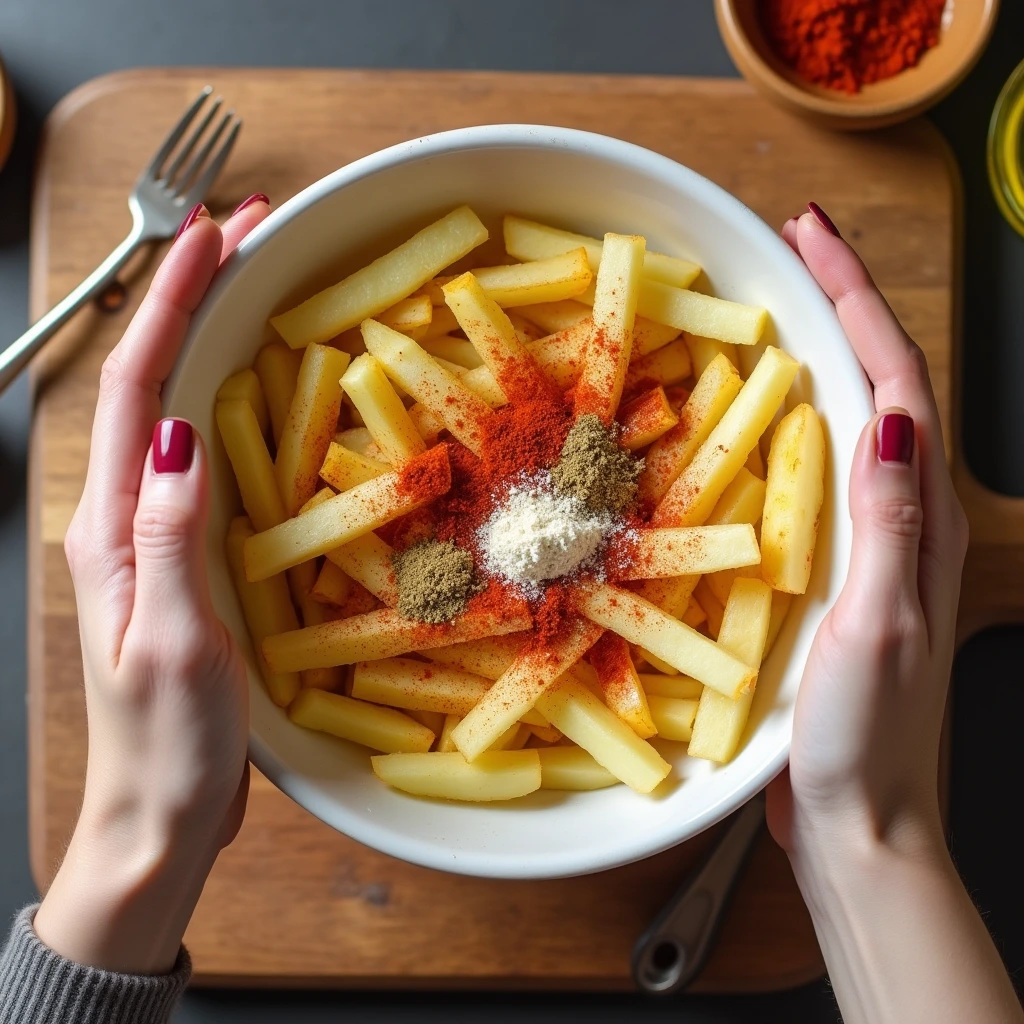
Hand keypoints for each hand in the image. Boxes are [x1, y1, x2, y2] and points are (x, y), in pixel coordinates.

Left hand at [33, 196, 271, 974]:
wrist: (159, 816)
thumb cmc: (168, 743)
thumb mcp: (170, 640)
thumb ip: (168, 536)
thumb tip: (174, 432)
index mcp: (115, 530)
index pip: (138, 389)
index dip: (173, 305)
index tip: (213, 235)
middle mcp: (124, 520)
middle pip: (150, 381)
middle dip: (190, 296)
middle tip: (245, 230)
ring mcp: (152, 538)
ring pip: (172, 410)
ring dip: (206, 337)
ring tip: (251, 281)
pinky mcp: (182, 559)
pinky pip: (200, 458)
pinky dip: (224, 400)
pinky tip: (254, 388)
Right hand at [767, 206, 968, 859]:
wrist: (862, 821)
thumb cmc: (871, 738)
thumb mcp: (880, 627)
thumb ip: (889, 526)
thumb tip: (886, 416)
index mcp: (921, 523)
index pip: (898, 387)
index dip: (858, 305)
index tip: (813, 241)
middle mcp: (905, 520)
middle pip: (883, 386)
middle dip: (843, 305)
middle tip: (795, 246)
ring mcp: (871, 544)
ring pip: (853, 422)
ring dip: (823, 352)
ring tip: (780, 304)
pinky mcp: (836, 569)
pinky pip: (818, 472)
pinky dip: (794, 421)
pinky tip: (760, 418)